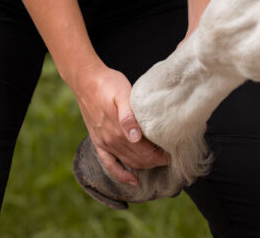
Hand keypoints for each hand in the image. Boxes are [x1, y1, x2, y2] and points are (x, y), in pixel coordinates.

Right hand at [74, 65, 170, 184]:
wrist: (85, 80)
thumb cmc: (108, 83)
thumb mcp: (122, 92)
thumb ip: (128, 115)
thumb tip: (136, 137)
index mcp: (120, 130)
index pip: (146, 151)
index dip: (161, 155)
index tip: (174, 152)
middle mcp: (112, 141)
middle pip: (140, 160)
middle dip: (157, 161)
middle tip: (170, 156)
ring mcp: (104, 143)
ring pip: (128, 163)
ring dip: (145, 166)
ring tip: (159, 161)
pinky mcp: (98, 142)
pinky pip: (109, 165)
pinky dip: (121, 175)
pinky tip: (132, 180)